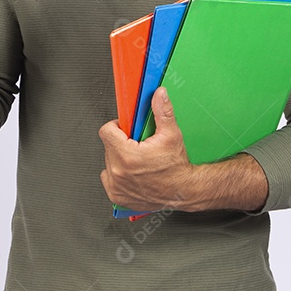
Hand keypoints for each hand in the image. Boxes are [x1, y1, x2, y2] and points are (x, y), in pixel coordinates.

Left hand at [99, 87, 195, 210]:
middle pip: (109, 146)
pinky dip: (119, 174)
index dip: (117, 127)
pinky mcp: (117, 195)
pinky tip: (133, 172)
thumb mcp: (171, 135)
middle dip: (121, 143)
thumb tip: (159, 94)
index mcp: (127, 155)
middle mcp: (118, 172)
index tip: (126, 129)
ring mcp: (116, 185)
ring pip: (109, 161)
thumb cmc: (177, 168)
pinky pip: (109, 177)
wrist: (184, 193)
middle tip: (138, 146)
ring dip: (120, 158)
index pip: (106, 131)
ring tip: (138, 160)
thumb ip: (162, 111)